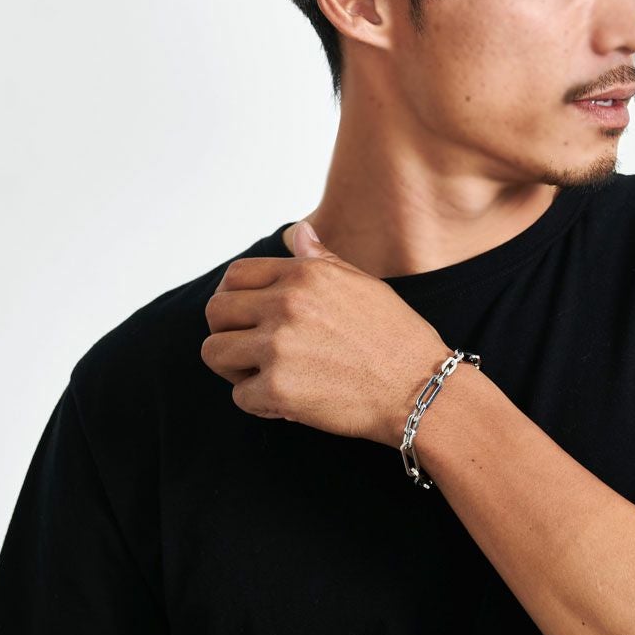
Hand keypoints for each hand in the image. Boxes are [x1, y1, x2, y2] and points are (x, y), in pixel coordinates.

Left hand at [201, 220, 451, 446]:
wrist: (420, 387)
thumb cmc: (396, 337)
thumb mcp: (361, 284)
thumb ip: (321, 260)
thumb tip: (297, 232)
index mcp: (304, 276)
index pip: (235, 275)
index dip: (233, 297)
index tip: (245, 317)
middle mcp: (286, 304)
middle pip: (216, 311)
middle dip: (226, 331)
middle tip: (248, 349)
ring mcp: (277, 346)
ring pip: (214, 352)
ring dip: (234, 367)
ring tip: (263, 375)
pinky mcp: (277, 389)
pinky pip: (239, 395)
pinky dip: (258, 402)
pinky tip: (286, 401)